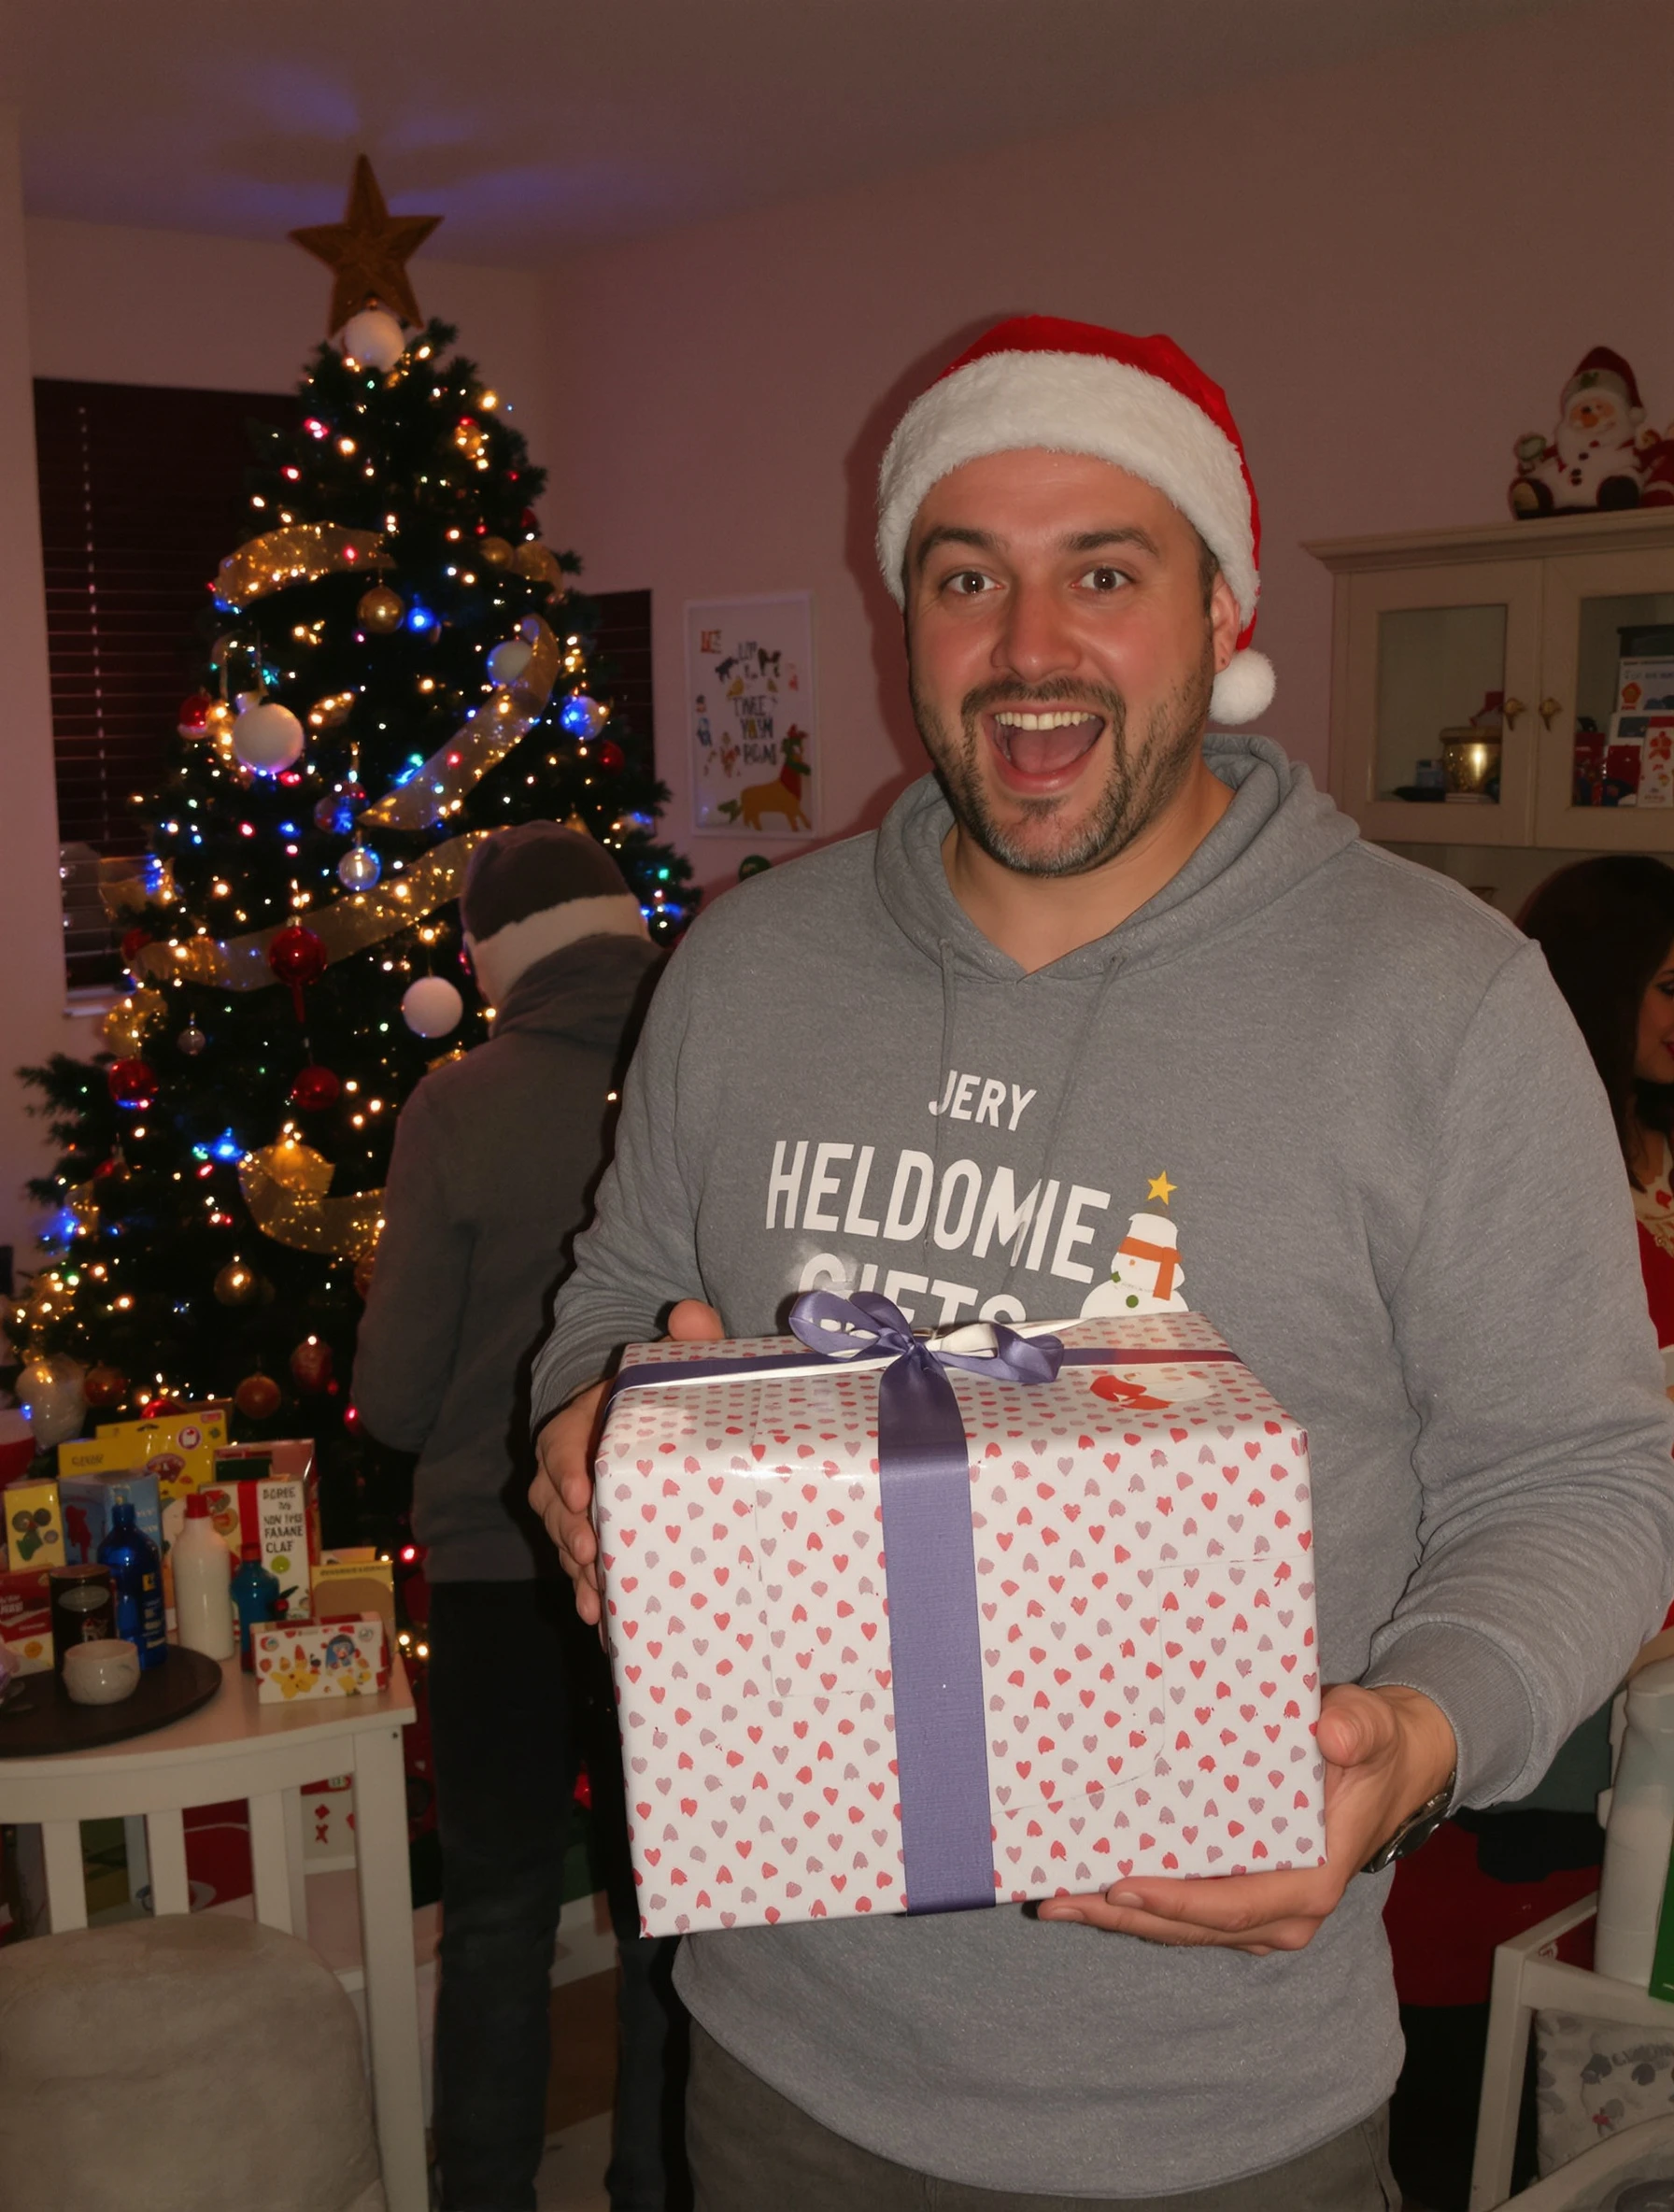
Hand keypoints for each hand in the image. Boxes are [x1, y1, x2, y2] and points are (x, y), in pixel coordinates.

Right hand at [529, 1299, 723, 1626]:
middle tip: (592, 1554)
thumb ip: (688, 1339)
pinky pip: (579, 1563)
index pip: (560, 1441)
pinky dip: (589, 1590)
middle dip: (569, 1530)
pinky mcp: (589, 1532)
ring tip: (597, 1598)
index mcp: (582, 1419)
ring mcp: (573, 1503)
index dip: (565, 1467)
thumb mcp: (672, 1361)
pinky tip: (603, 1620)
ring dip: (577, 1569)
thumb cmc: (660, 1391)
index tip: (583, 1492)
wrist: (644, 1417)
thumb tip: (694, 1313)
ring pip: (562, 1537)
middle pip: (553, 1499)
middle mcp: (567, 1464)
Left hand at [1035, 1682, 1455, 1955]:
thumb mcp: (1368, 1727)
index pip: (1231, 1905)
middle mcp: (1284, 1913)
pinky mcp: (1242, 1897)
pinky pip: (1185, 1910)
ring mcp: (1261, 1912)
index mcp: (1310, 1884)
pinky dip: (1139, 1904)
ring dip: (1120, 1916)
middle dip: (1123, 1916)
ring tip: (1056, 1899)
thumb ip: (1355, 1729)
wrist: (1384, 1767)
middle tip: (1056, 1900)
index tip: (1120, 1888)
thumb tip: (1334, 1734)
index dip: (1175, 1902)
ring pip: (1180, 1926)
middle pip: (1191, 1925)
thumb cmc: (1370, 1748)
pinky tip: (1090, 1887)